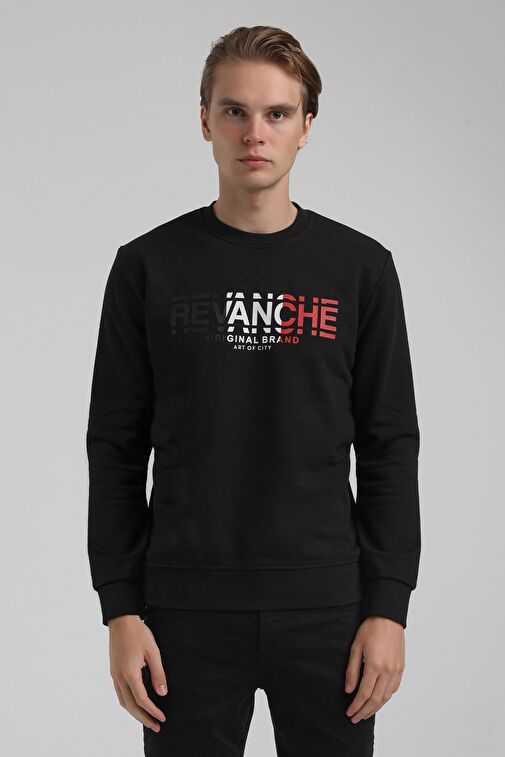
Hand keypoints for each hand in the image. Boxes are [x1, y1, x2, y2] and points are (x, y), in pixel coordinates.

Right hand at [108, 614, 168, 731]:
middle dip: (144, 718)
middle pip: (130, 706)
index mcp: (129, 672)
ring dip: (135, 713)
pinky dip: (128, 703)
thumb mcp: (153, 651)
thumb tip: (162, 693)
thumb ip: (158, 673)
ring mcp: (114, 674)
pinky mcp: (114, 671)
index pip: (141, 699)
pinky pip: (120, 693)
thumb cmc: (139, 633)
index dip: (152, 711)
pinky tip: (137, 704)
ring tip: (148, 719)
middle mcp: (119, 676)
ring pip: (123, 701)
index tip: (162, 717)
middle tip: (156, 726)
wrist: (121, 620)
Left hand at [344, 615, 404, 722]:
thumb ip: (352, 670)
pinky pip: (394, 689)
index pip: (364, 693)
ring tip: (365, 713)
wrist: (388, 617)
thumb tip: (349, 690)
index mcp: (375, 666)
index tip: (349, 712)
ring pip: (386, 697)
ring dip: (375, 708)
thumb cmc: (370, 629)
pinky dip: (385, 698)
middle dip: (364, 711)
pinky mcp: (401, 668)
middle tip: (355, 718)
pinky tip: (378, 701)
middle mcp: (388, 671)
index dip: (356, 706)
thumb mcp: (356, 647)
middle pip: (376, 699)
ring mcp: (396, 670)